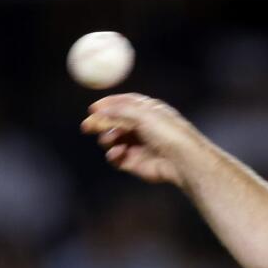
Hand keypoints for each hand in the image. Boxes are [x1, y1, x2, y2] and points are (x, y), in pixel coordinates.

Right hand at [80, 94, 200, 185]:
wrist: (181, 160)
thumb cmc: (166, 132)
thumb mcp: (141, 114)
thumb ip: (118, 110)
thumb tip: (98, 111)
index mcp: (148, 111)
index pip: (124, 104)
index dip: (108, 105)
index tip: (92, 108)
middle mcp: (142, 127)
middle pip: (114, 122)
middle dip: (99, 123)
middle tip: (86, 126)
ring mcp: (138, 145)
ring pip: (112, 140)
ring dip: (107, 139)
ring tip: (110, 140)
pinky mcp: (135, 163)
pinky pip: (116, 157)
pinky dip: (113, 154)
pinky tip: (119, 153)